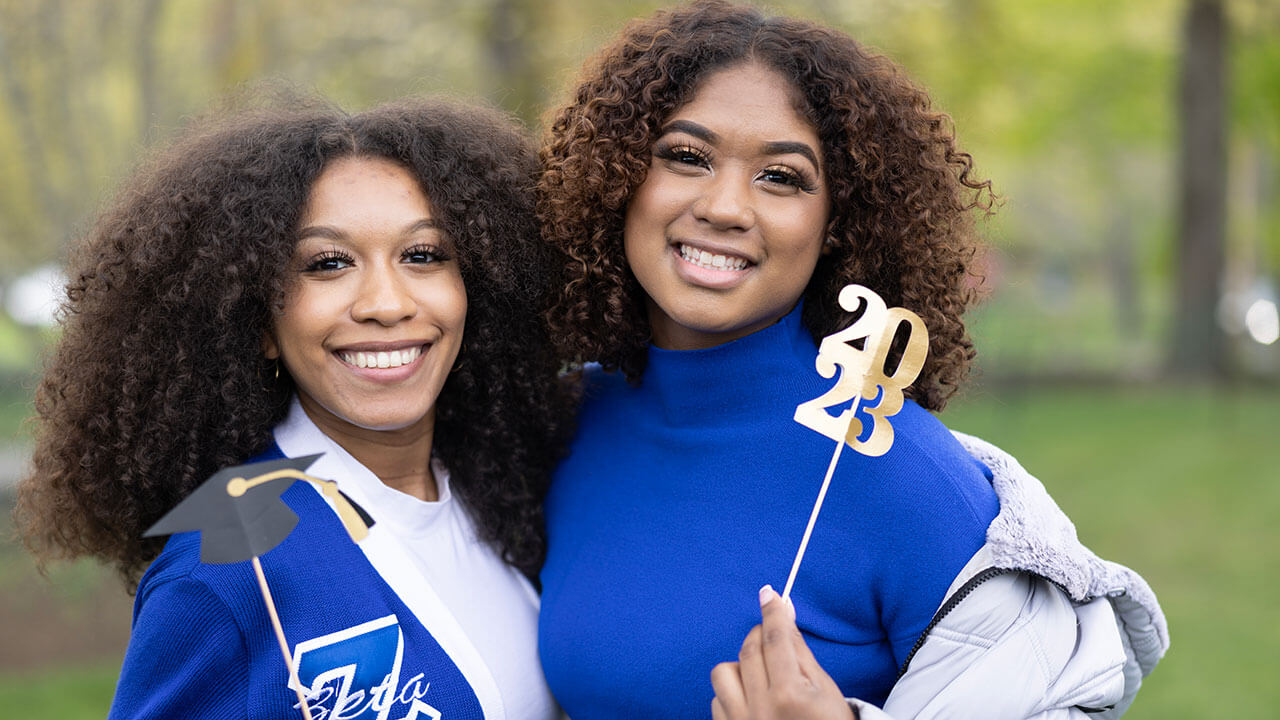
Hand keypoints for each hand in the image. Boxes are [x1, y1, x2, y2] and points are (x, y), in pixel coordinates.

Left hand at [710, 585, 856, 719]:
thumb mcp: (825, 690)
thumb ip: (799, 652)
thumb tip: (784, 614)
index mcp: (789, 695)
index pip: (776, 640)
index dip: (773, 612)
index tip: (769, 593)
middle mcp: (759, 709)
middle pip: (749, 650)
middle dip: (760, 635)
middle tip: (773, 637)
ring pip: (723, 672)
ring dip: (741, 666)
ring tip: (762, 676)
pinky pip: (716, 699)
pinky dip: (732, 692)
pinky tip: (752, 699)